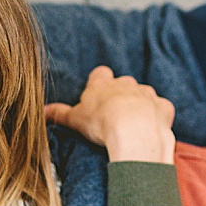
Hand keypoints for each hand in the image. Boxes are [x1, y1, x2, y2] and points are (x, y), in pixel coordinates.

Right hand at [45, 66, 175, 163]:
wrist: (134, 131)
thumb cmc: (102, 123)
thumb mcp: (75, 120)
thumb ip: (60, 114)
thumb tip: (43, 111)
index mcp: (102, 85)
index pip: (100, 74)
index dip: (98, 83)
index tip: (95, 96)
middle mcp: (126, 84)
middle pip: (123, 84)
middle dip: (120, 96)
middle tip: (112, 116)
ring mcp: (146, 94)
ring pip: (143, 95)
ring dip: (140, 106)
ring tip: (133, 125)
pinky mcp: (163, 107)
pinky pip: (161, 108)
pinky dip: (157, 116)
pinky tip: (152, 128)